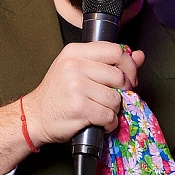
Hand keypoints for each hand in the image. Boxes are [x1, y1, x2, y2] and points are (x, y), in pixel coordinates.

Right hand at [23, 42, 144, 144]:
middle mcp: (75, 66)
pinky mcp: (79, 107)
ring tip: (101, 111)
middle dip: (123, 92)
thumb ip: (109, 62)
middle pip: (119, 76)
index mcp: (75, 52)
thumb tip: (139, 56)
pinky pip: (109, 115)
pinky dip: (109, 123)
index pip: (115, 51)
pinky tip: (100, 122)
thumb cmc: (58, 94)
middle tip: (114, 98)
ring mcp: (76, 86)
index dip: (128, 66)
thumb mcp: (79, 70)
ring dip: (113, 110)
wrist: (35, 116)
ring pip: (116, 98)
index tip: (129, 78)